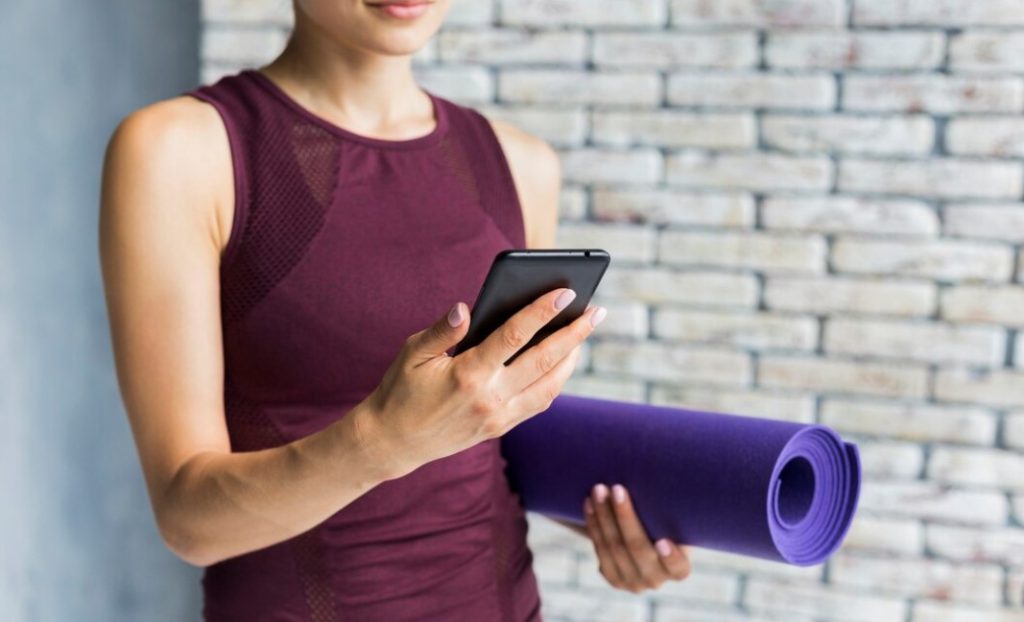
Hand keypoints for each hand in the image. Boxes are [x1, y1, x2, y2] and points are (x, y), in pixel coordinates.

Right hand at [359, 288, 604, 478]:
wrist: (393, 442)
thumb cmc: (401, 390)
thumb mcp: (413, 353)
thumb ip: (443, 331)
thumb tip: (467, 307)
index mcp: (467, 375)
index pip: (514, 336)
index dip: (542, 312)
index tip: (565, 292)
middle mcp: (489, 398)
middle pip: (544, 361)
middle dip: (574, 334)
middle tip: (596, 311)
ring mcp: (498, 417)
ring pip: (549, 387)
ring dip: (571, 359)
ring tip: (584, 335)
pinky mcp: (499, 429)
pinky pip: (538, 404)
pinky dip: (555, 382)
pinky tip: (563, 362)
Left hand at [583, 482, 691, 592]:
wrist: (645, 535)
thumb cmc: (664, 519)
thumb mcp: (672, 518)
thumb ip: (670, 510)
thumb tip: (672, 473)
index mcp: (678, 569)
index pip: (677, 566)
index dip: (670, 557)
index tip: (662, 541)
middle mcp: (656, 579)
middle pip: (638, 548)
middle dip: (625, 517)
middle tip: (617, 488)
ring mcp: (632, 582)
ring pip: (613, 547)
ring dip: (603, 515)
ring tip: (598, 490)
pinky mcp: (612, 577)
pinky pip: (599, 549)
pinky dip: (593, 524)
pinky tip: (588, 503)